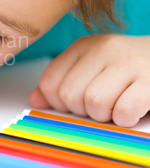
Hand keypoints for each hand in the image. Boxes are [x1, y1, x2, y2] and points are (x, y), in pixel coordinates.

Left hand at [29, 34, 149, 126]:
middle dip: (81, 111)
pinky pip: (124, 110)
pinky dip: (125, 120)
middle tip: (99, 108)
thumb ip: (61, 83)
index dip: (58, 103)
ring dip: (104, 116)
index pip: (50, 83)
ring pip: (95, 102)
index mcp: (82, 47)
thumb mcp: (91, 69)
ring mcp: (129, 63)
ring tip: (115, 109)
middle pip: (70, 94)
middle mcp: (103, 50)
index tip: (75, 105)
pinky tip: (131, 112)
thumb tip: (35, 100)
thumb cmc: (126, 71)